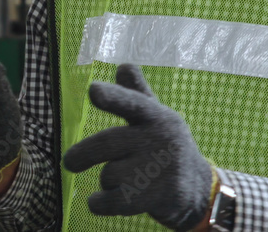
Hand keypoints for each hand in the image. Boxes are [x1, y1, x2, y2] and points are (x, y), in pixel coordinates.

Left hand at [62, 64, 212, 230]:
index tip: (93, 90)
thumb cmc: (165, 147)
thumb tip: (124, 65)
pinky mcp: (157, 197)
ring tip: (123, 180)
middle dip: (82, 154)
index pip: (132, 103)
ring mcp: (160, 169)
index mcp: (156, 116)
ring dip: (106, 181)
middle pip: (107, 143)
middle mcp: (159, 139)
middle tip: (69, 162)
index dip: (112, 97)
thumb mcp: (156, 118)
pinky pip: (112, 200)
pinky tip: (101, 200)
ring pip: (109, 174)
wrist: (198, 190)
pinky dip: (100, 203)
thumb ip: (136, 94)